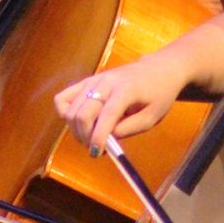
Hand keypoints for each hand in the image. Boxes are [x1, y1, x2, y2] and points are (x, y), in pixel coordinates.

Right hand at [54, 53, 191, 154]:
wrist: (160, 69)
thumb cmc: (160, 94)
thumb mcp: (152, 117)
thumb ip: (129, 129)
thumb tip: (106, 139)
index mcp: (125, 90)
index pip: (106, 116)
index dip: (98, 138)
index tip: (98, 153)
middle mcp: (105, 82)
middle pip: (82, 113)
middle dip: (85, 136)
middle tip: (98, 147)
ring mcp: (93, 80)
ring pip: (70, 108)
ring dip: (76, 129)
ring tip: (91, 136)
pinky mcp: (87, 81)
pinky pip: (63, 98)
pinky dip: (66, 113)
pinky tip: (80, 122)